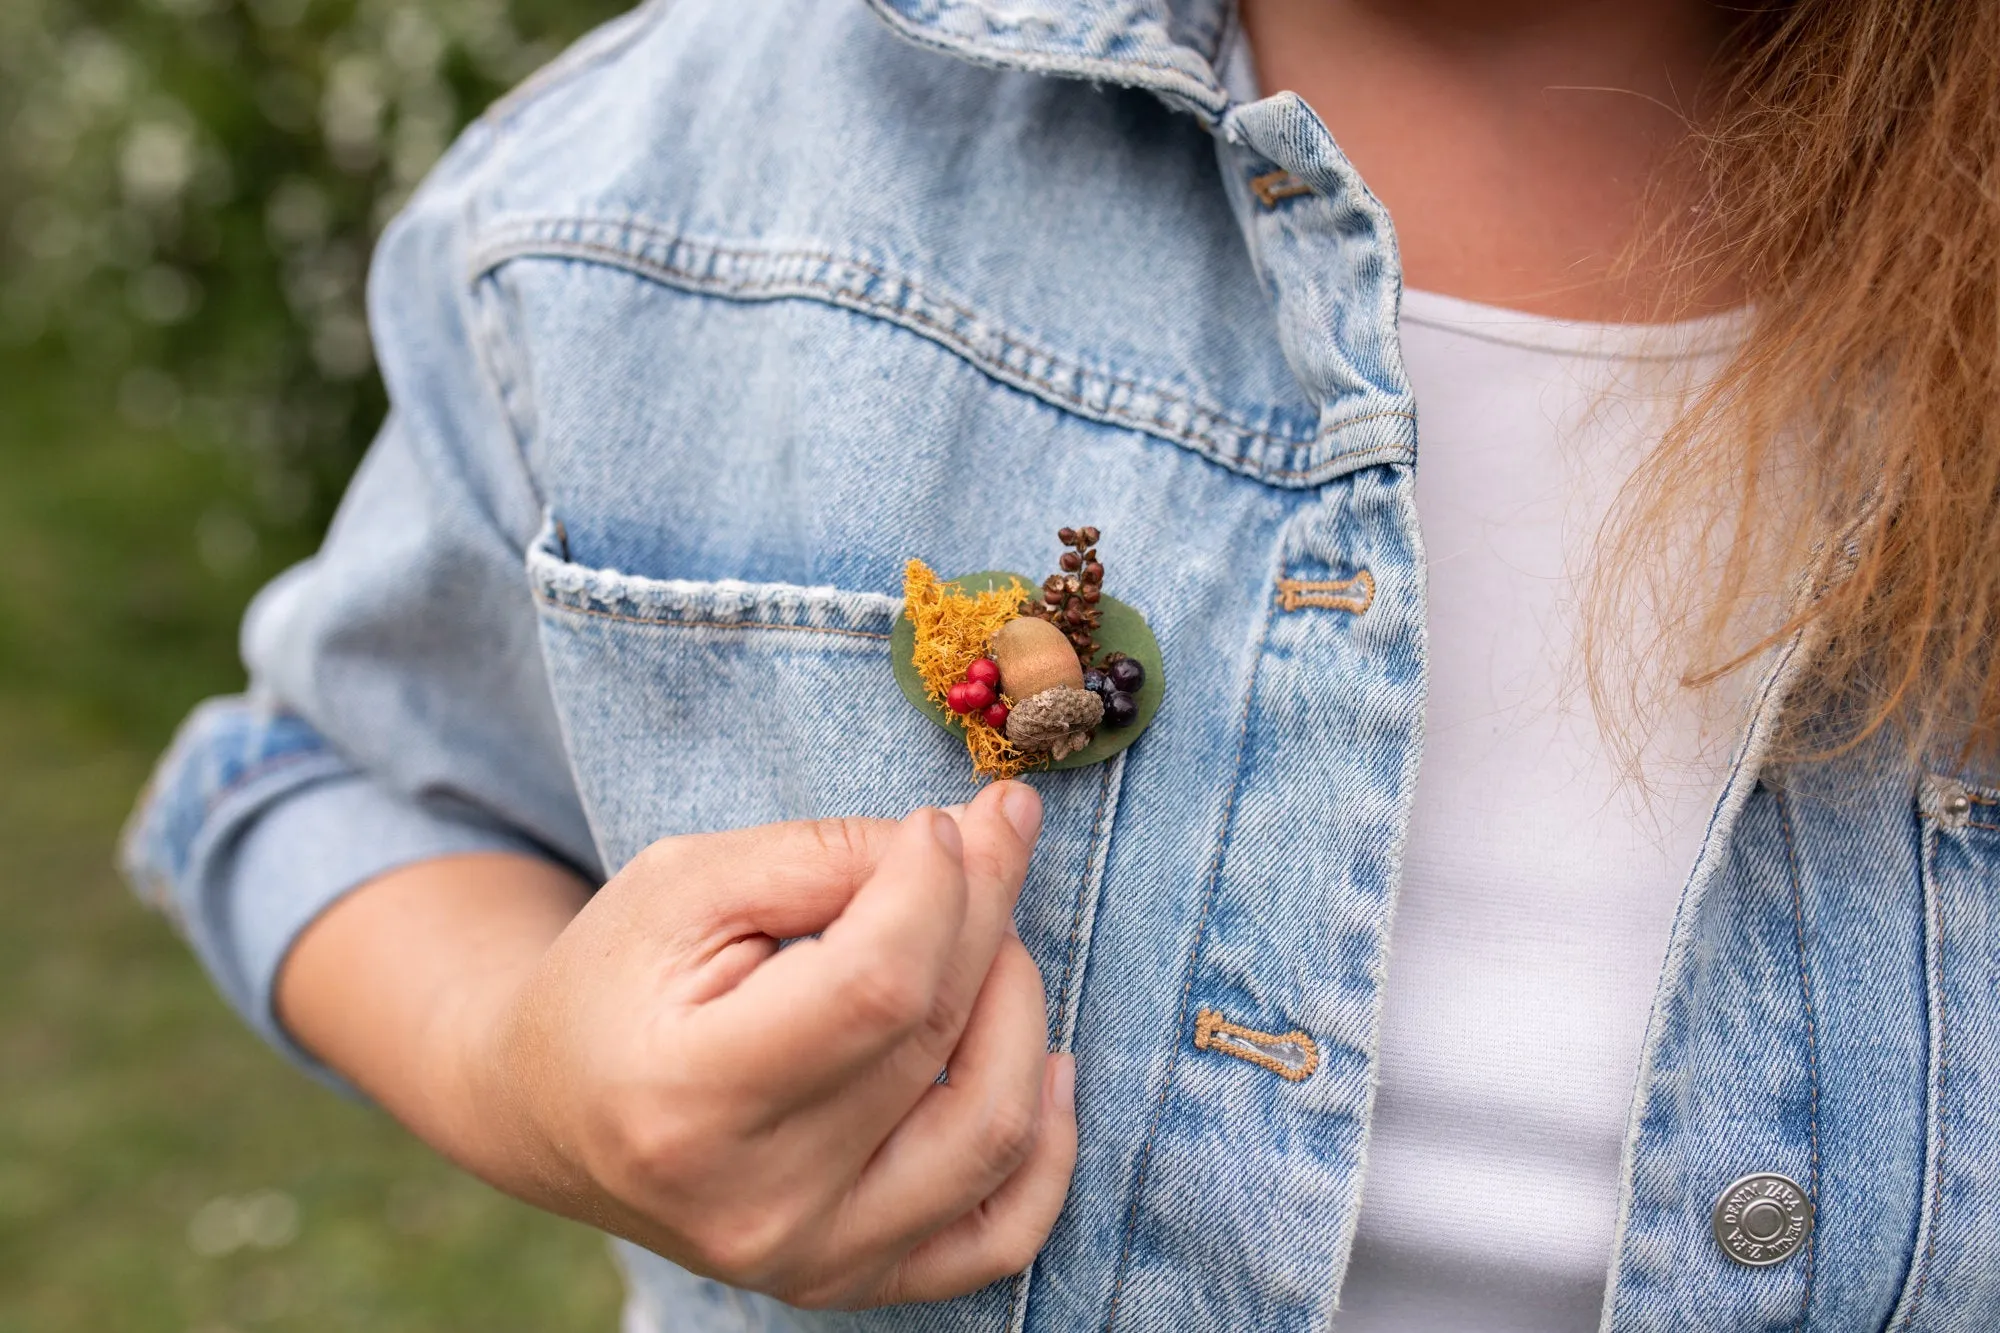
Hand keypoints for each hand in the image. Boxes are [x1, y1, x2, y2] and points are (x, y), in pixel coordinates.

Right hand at [470, 781, 1075, 1308]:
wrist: (551, 1111)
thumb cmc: (617, 979)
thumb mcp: (689, 883)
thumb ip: (827, 856)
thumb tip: (976, 835)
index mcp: (688, 1097)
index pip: (875, 987)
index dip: (937, 888)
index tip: (943, 821)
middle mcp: (754, 1205)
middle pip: (932, 1038)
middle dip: (986, 915)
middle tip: (989, 836)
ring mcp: (811, 1261)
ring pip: (990, 1132)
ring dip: (1022, 1010)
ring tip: (993, 940)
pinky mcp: (854, 1281)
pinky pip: (1002, 1234)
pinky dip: (1047, 1146)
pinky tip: (1046, 1063)